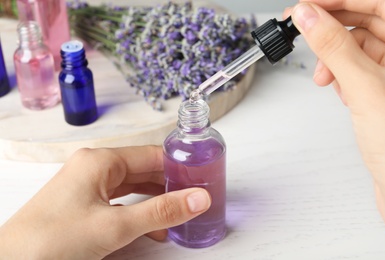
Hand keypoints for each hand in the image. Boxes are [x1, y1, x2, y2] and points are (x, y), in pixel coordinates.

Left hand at [0, 146, 210, 258]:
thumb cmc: (53, 240)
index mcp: (100, 161)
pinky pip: (119, 201)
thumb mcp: (115, 226)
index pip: (151, 155)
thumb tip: (198, 198)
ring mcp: (88, 185)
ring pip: (132, 186)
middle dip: (169, 183)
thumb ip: (160, 212)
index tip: (201, 177)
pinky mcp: (84, 203)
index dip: (178, 165)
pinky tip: (154, 226)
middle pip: (143, 169)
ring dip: (155, 199)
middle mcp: (94, 167)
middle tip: (196, 195)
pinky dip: (138, 210)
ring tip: (180, 210)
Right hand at [285, 1, 384, 226]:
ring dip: (333, 56)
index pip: (377, 2)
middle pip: (366, 20)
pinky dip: (340, 73)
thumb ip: (334, 47)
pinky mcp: (381, 90)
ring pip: (358, 46)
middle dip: (331, 27)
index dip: (339, 0)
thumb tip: (308, 16)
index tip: (307, 5)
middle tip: (302, 29)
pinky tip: (335, 85)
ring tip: (322, 74)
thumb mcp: (364, 87)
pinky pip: (356, 67)